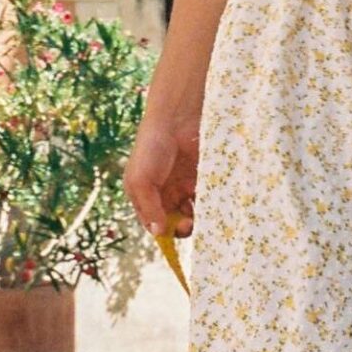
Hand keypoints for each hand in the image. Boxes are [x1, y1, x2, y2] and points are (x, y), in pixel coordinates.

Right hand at [123, 115, 199, 240]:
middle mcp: (166, 194)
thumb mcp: (140, 180)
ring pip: (194, 213)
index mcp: (146, 196)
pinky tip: (211, 203)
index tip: (173, 232)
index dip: (163, 232)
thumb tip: (158, 233)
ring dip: (198, 218)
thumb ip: (149, 207)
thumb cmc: (151, 147)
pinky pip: (209, 199)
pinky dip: (211, 205)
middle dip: (182, 227)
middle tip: (187, 223)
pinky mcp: (203, 178)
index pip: (155, 224)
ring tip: (200, 214)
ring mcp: (185, 186)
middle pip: (176, 222)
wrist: (177, 118)